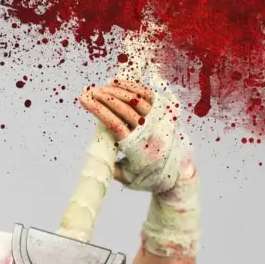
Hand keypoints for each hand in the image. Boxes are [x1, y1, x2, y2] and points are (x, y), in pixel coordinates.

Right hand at [80, 80, 189, 194]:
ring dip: (116, 91)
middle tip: (89, 92)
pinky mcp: (164, 111)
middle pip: (123, 108)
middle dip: (104, 98)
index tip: (85, 100)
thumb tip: (94, 156)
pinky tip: (118, 84)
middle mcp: (149, 131)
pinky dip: (131, 87)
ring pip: (135, 99)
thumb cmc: (150, 178)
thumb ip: (111, 168)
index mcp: (137, 148)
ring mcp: (158, 119)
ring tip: (101, 88)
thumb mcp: (128, 179)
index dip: (99, 110)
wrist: (180, 173)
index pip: (114, 124)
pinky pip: (146, 94)